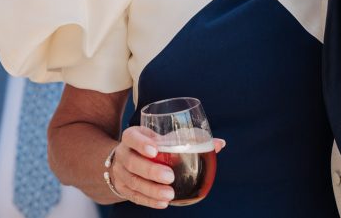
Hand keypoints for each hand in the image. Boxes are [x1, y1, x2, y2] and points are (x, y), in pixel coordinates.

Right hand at [109, 126, 225, 208]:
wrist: (123, 159)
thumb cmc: (150, 145)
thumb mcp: (161, 138)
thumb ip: (188, 139)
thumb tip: (219, 144)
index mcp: (132, 137)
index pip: (132, 137)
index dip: (141, 142)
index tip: (155, 149)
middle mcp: (123, 154)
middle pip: (133, 162)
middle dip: (151, 171)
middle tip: (169, 176)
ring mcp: (120, 172)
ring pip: (133, 182)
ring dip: (151, 190)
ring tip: (169, 194)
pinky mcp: (122, 188)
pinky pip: (134, 196)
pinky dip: (149, 200)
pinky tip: (163, 203)